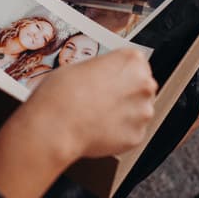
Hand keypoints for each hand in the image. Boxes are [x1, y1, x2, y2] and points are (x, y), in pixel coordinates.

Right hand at [24, 47, 156, 159]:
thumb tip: (101, 78)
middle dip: (125, 93)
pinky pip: (130, 133)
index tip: (110, 79)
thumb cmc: (61, 94)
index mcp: (131, 61)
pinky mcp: (137, 136)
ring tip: (96, 116)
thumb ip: (100, 71)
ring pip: (137, 111)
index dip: (119, 72)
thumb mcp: (78, 67)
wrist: (54, 126)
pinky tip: (98, 130)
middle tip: (102, 99)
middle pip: (141, 87)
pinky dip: (118, 133)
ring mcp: (143, 112)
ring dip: (123, 114)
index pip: (135, 63)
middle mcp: (144, 84)